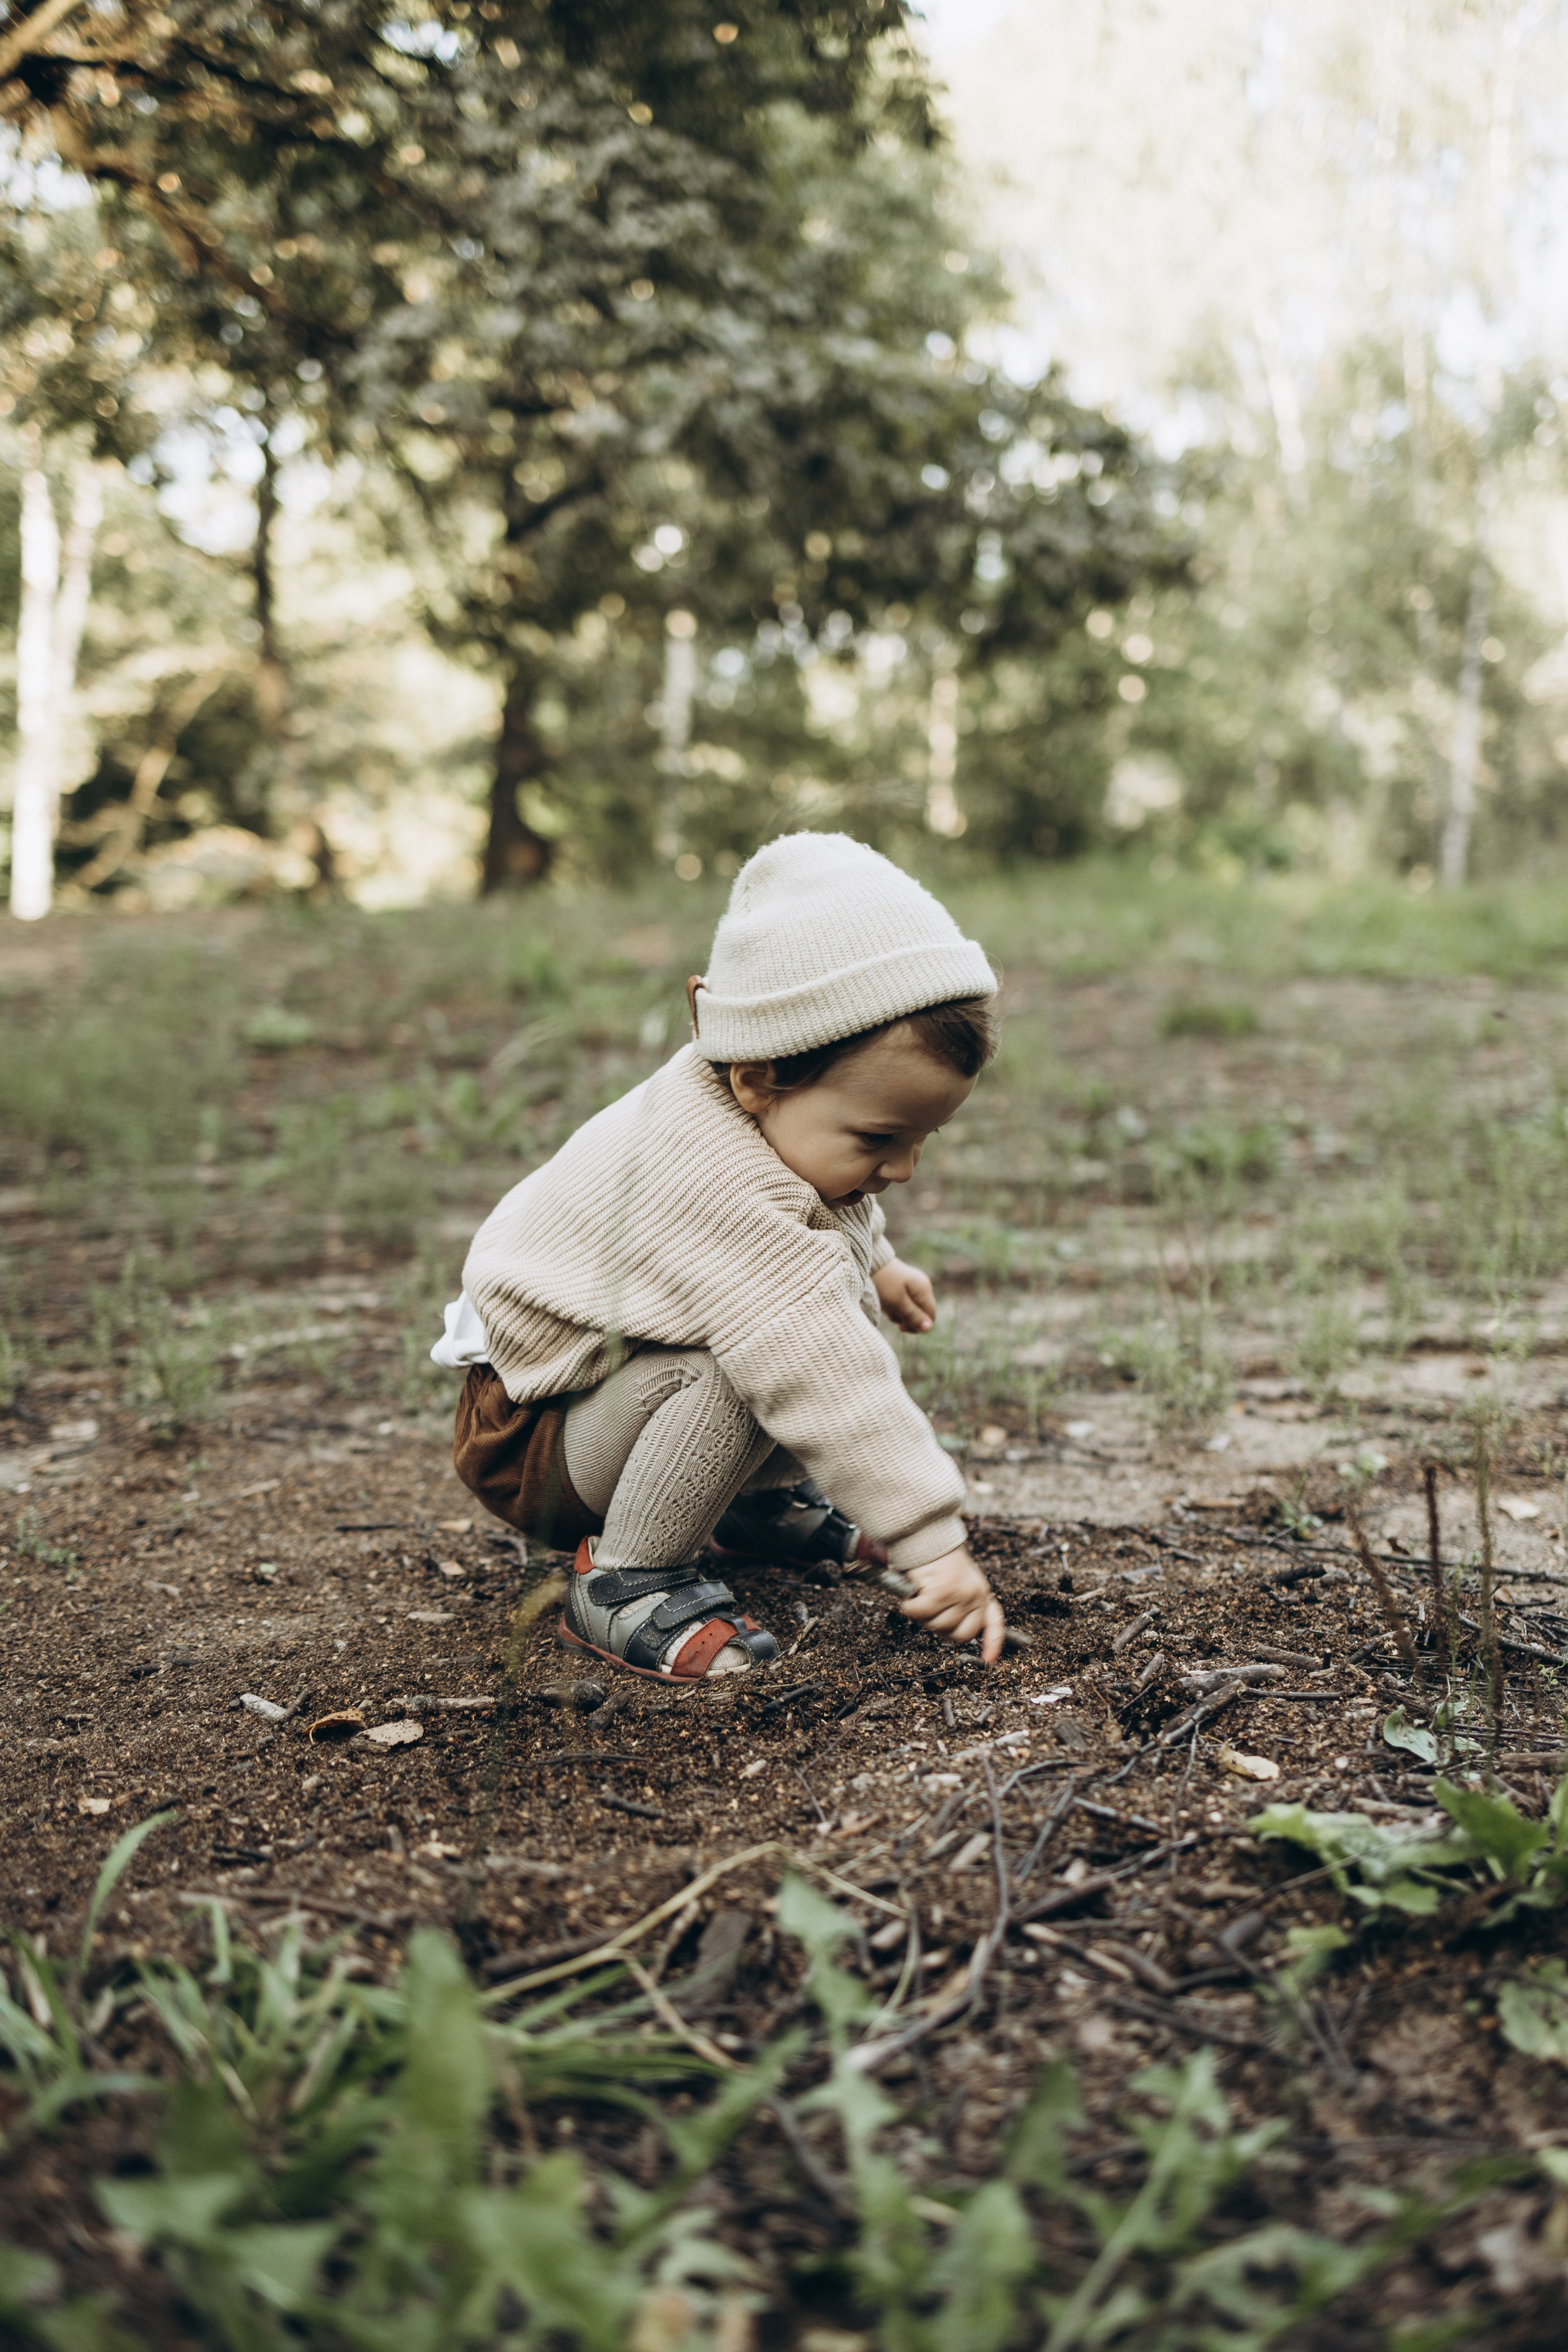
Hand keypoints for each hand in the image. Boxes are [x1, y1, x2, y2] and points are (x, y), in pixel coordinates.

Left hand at [874, 1255, 936, 1333]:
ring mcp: (914, 1286)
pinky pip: (904, 1303)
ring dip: (899, 1314)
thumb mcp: (897, 1302)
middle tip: (892, 1316)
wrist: (868, 1264)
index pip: (930, 1316)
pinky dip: (895, 1307)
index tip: (901, 1327)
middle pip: (921, 1314)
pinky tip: (886, 1303)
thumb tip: (928, 1328)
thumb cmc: (883, 1283)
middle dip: (907, 1319)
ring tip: (887, 1307)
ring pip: (911, 1310)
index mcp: (924, 1290)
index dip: (918, 1326)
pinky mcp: (904, 1287)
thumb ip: (913, 1316)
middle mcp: (922, 1287)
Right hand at [897, 1545, 1004, 1662]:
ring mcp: (961, 1594)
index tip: (989, 1661)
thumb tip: (953, 1632)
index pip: (993, 1623)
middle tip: (930, 1611)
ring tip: (921, 1594)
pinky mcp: (943, 1591)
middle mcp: (976, 1595)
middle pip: (961, 1635)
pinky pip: (921, 1613)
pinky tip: (910, 1594)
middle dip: (941, 1628)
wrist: (926, 1535)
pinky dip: (910, 1607)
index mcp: (982, 1593)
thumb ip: (961, 1606)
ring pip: (938, 1626)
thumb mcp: (958, 1583)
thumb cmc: (936, 1560)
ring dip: (923, 1615)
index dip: (992, 1643)